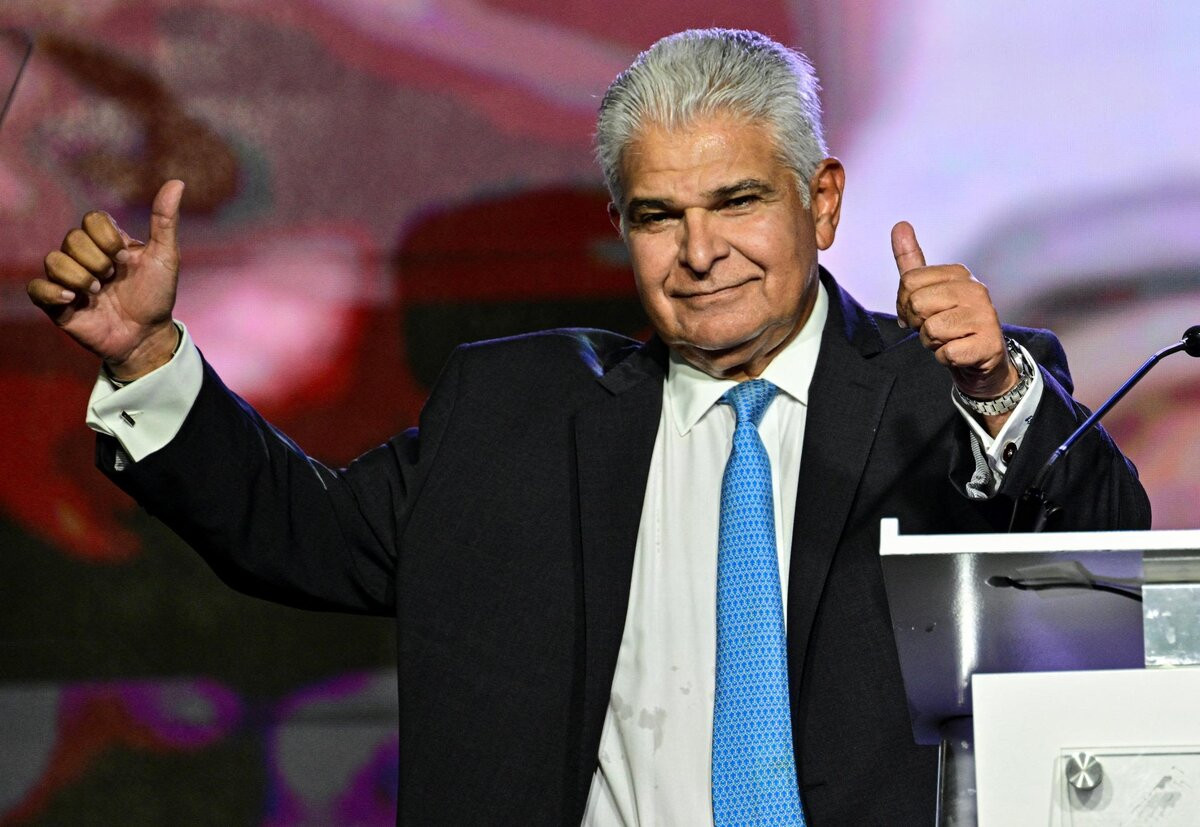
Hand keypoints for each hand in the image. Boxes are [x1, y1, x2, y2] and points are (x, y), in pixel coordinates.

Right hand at [29, 180, 184, 380]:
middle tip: (113, 279)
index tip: (125, 257)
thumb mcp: (165, 257)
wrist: (148, 336)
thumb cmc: (157, 296)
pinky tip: (74, 300)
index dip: (105, 236)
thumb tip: (177, 182)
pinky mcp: (57, 304)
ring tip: (98, 293)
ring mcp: (69, 280)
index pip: (91, 219)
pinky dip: (52, 291)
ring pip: (53, 260)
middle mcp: (85, 258)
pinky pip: (37, 288)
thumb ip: (165, 221)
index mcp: (107, 243)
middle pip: (72, 239)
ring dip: (79, 277)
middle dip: (97, 261)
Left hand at [892, 221, 1015, 399]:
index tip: (921, 313)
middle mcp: (976, 289)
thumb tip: (900, 225)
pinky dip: (946, 358)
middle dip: (917, 323)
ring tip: (949, 339)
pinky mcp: (989, 343)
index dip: (905, 304)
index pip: (908, 282)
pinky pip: (946, 353)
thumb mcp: (926, 290)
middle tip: (935, 328)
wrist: (979, 358)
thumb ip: (911, 261)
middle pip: (916, 303)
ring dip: (932, 342)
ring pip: (931, 329)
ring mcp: (986, 316)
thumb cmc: (950, 323)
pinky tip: (960, 353)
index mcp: (958, 273)